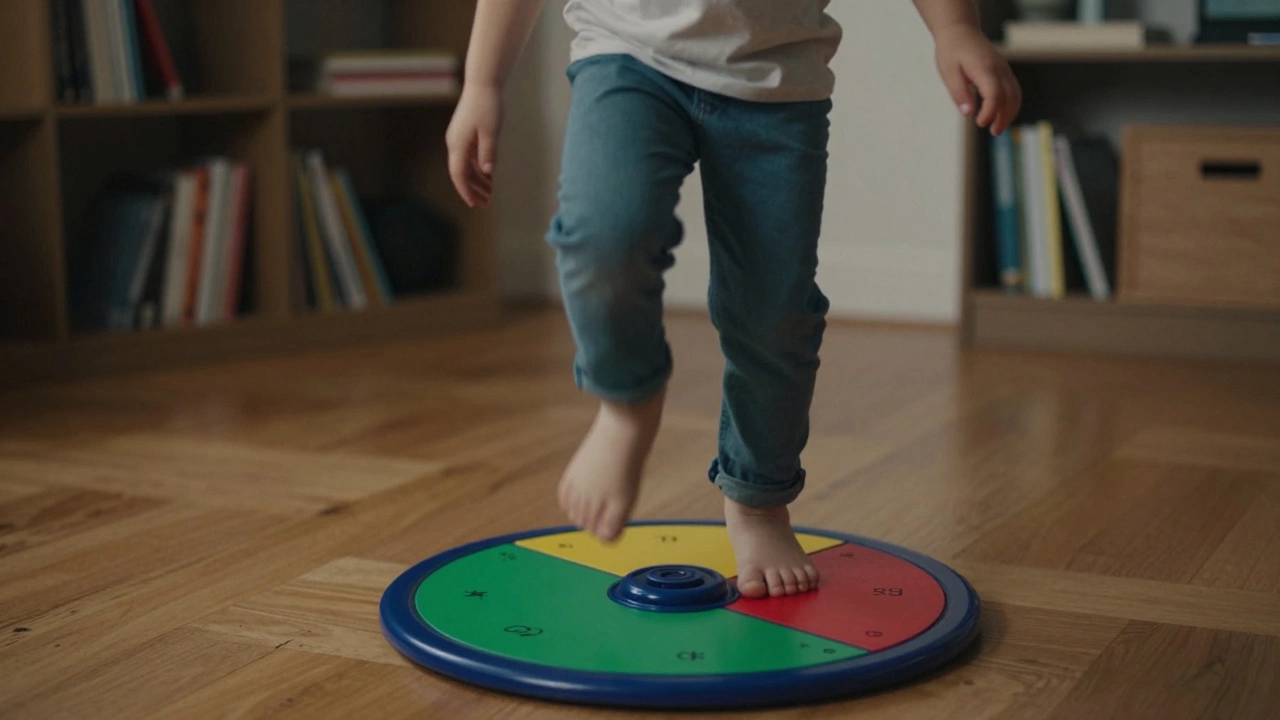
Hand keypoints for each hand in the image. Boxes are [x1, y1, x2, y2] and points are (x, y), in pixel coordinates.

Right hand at [446, 84, 501, 206]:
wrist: (482, 84)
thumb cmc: (488, 106)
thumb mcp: (491, 131)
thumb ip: (488, 152)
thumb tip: (487, 171)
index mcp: (458, 144)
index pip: (459, 174)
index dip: (466, 191)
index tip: (474, 203)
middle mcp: (455, 143)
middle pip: (461, 173)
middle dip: (473, 189)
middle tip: (485, 203)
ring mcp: (458, 138)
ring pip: (466, 166)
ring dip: (477, 180)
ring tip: (490, 192)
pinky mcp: (465, 134)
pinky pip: (469, 157)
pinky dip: (478, 168)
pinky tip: (489, 175)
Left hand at [933, 25, 1020, 134]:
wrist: (961, 31)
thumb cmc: (951, 52)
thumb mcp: (948, 72)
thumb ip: (959, 92)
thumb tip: (968, 113)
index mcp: (984, 68)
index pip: (994, 93)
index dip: (990, 111)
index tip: (980, 123)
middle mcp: (998, 68)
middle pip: (1010, 96)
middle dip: (1004, 116)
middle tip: (993, 132)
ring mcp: (1004, 69)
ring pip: (1015, 94)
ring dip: (1009, 113)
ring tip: (997, 129)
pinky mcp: (1004, 71)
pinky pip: (1013, 90)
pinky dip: (1010, 105)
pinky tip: (999, 116)